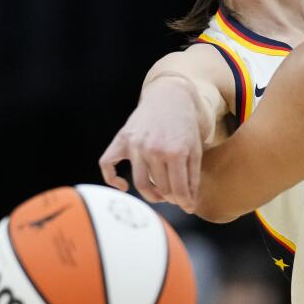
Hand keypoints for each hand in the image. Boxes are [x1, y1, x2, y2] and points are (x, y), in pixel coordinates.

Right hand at [98, 77, 205, 209]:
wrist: (170, 96)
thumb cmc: (185, 124)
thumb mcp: (195, 148)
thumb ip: (192, 176)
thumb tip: (188, 204)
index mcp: (175, 152)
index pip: (178, 189)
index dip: (184, 202)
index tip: (187, 207)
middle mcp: (153, 149)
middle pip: (160, 188)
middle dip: (170, 197)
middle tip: (175, 197)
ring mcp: (135, 144)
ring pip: (139, 182)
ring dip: (150, 194)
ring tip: (159, 193)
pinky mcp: (121, 140)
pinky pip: (107, 165)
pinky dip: (112, 179)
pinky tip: (123, 186)